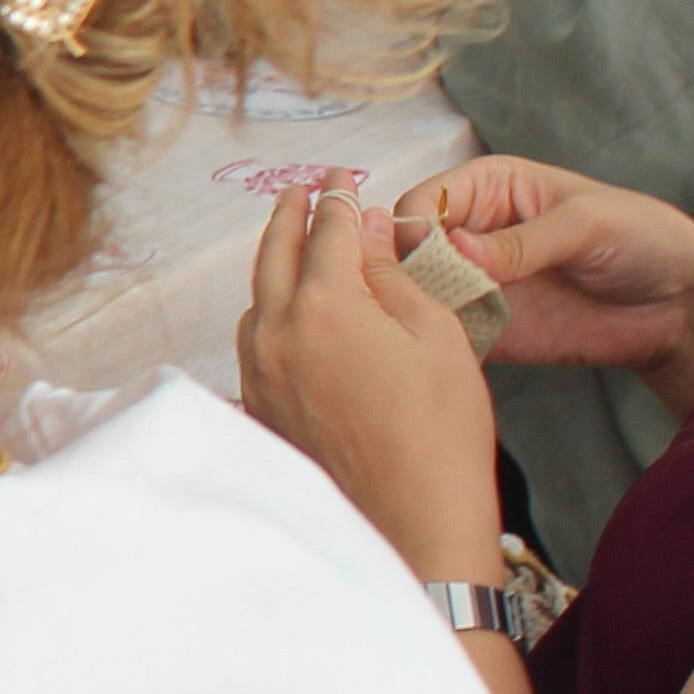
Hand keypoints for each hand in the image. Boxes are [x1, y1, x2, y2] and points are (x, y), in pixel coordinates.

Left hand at [234, 184, 505, 581]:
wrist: (412, 517)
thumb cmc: (438, 427)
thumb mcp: (432, 332)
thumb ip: (390, 273)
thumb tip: (365, 229)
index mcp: (322, 305)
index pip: (328, 231)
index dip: (338, 198)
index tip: (342, 176)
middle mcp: (275, 334)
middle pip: (275, 257)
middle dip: (290, 217)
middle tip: (302, 190)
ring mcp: (258, 374)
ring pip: (258, 302)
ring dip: (275, 267)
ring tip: (295, 246)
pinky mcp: (259, 408)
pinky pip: (254, 346)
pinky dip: (270, 316)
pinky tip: (287, 314)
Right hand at [390, 155, 693, 403]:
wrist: (681, 307)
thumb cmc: (641, 239)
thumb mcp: (586, 226)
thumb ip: (522, 241)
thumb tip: (457, 250)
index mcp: (488, 189)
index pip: (422, 203)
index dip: (413, 230)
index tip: (424, 261)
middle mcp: (470, 233)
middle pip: (407, 250)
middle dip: (407, 274)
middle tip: (428, 301)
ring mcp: (475, 283)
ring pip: (416, 294)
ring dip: (417, 311)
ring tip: (440, 328)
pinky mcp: (486, 328)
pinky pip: (443, 334)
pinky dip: (437, 342)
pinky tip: (449, 351)